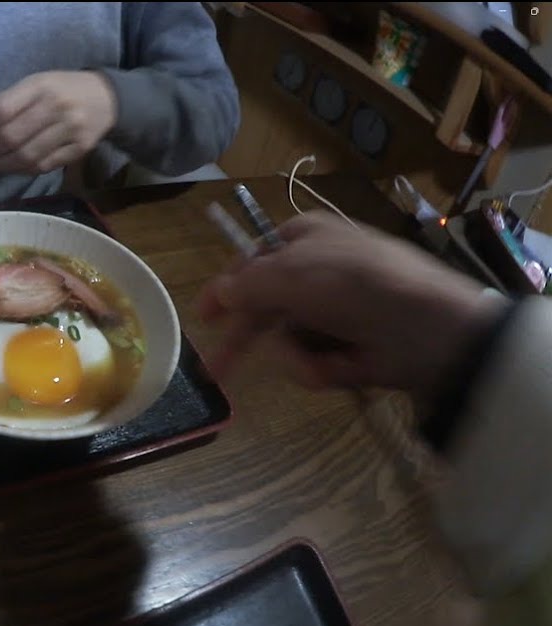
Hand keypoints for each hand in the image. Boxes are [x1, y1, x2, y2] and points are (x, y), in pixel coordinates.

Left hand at [0, 70, 116, 175]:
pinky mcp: (79, 149)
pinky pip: (44, 166)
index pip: (2, 110)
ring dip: (2, 165)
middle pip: (12, 136)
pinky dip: (22, 170)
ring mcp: (70, 130)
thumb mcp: (31, 86)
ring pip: (28, 156)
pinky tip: (10, 168)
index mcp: (40, 86)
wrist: (106, 99)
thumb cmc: (61, 90)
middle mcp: (57, 107)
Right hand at [195, 212, 509, 402]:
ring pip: (287, 340)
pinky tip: (346, 366)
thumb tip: (217, 293)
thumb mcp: (296, 274)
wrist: (437, 330)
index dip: (227, 289)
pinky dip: (325, 369)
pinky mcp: (352, 348)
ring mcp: (336, 312)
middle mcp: (318, 273)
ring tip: (321, 362)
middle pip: (264, 307)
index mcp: (306, 239)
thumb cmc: (361, 286)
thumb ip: (248, 284)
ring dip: (298, 356)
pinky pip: (316, 362)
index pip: (252, 261)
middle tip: (216, 372)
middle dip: (249, 339)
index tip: (204, 317)